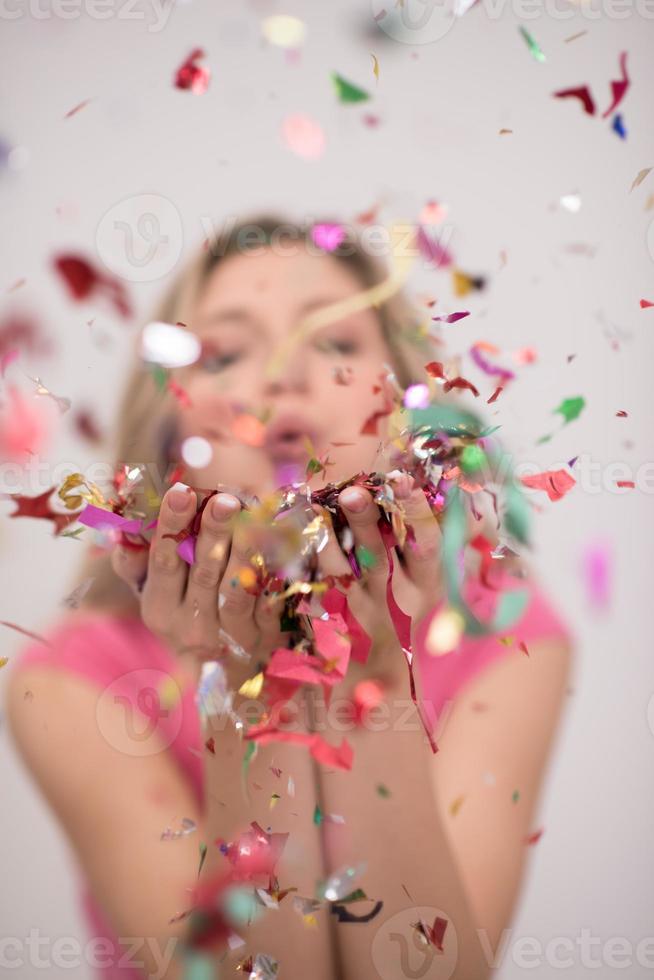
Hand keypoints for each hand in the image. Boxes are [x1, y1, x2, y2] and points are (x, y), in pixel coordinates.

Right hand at [111, 486, 285, 676]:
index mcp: (159, 607)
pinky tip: (277, 548)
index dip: (172, 526)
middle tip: (224, 500)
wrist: (218, 670)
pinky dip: (272, 577)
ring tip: (252, 519)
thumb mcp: (150, 592)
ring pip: (236, 591)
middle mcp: (190, 625)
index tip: (182, 492)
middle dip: (213, 533)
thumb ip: (133, 563)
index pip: (164, 562)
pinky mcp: (262, 638)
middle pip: (203, 573)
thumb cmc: (181, 613)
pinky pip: (268, 605)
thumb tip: (122, 531)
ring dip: (244, 552)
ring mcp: (228, 635)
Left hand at [315, 476, 443, 651]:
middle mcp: (395, 598)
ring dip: (330, 536)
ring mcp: (360, 607)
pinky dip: (310, 551)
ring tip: (319, 505)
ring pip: (343, 570)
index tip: (402, 480)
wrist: (385, 659)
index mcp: (428, 584)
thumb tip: (461, 492)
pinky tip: (302, 524)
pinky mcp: (332, 613)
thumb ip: (444, 536)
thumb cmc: (415, 599)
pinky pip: (317, 581)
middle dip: (366, 521)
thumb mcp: (438, 576)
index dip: (415, 512)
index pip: (425, 546)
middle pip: (379, 557)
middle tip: (353, 492)